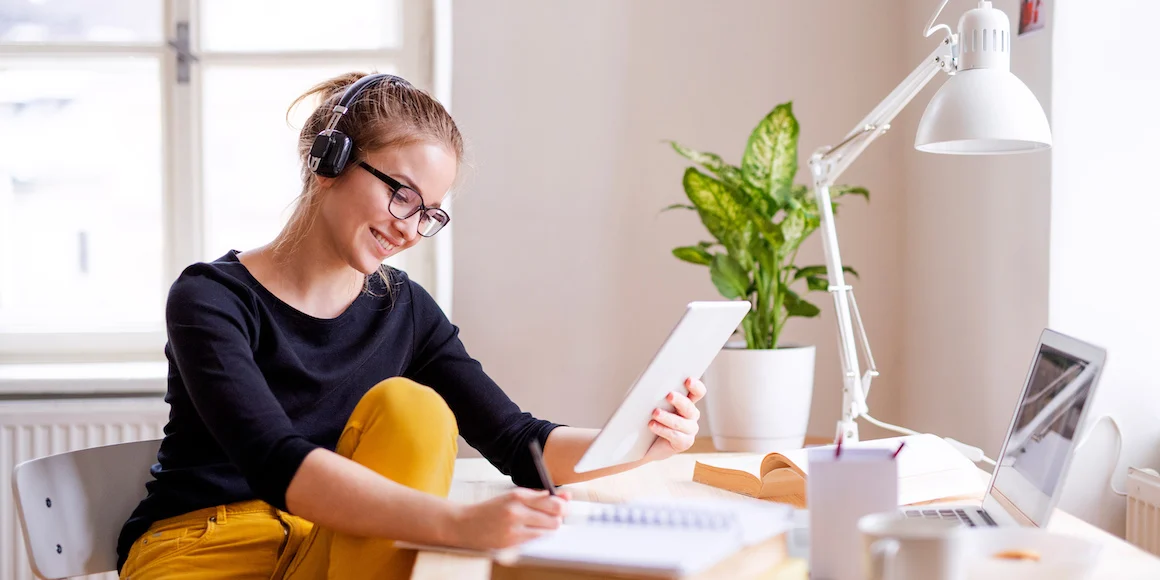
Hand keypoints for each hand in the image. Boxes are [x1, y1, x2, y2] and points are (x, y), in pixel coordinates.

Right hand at [447, 488, 571, 549]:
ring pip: (547, 532)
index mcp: (518, 496)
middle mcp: (516, 511)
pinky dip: (536, 536)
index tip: (563, 506)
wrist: (465, 525)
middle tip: (551, 516)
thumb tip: (565, 497)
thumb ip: (539, 496)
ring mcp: (513, 530)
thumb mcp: (513, 496)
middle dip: (558, 518)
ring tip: (536, 523)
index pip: (553, 502)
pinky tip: (526, 531)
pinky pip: (536, 541)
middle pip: (555, 519)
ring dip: (547, 528)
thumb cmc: (491, 509)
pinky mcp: (511, 544)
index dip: (563, 506)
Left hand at [643, 377, 704, 461]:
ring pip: (680, 422)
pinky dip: (662, 429)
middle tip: (669, 395)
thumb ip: (658, 395)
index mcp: (687, 401)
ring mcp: (689, 430)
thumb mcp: (654, 404)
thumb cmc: (650, 419)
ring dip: (667, 417)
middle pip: (689, 407)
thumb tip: (651, 385)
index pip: (698, 392)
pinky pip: (674, 435)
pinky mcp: (684, 442)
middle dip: (679, 400)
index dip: (695, 386)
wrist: (645, 444)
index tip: (688, 380)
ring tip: (655, 412)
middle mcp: (691, 415)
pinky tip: (652, 425)